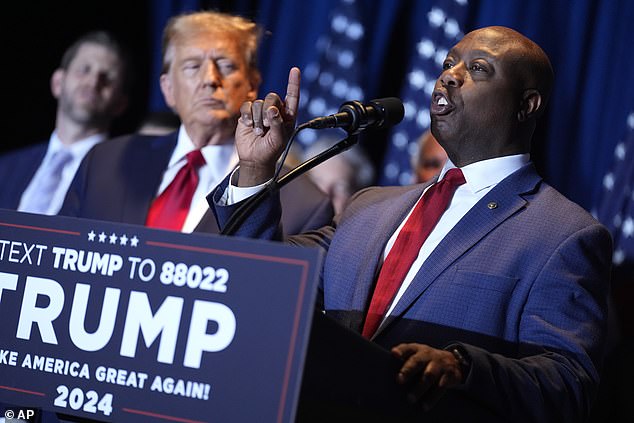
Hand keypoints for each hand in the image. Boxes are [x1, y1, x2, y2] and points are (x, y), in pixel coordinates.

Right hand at [235, 67, 300, 185]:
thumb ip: (278, 124)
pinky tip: (249, 125)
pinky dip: (248, 116)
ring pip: (258, 103)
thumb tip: (273, 109)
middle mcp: (275, 111)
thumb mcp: (279, 140)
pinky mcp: (248, 114)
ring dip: (258, 119)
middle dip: (268, 111)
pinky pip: (247, 106)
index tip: (295, 70)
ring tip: (259, 132)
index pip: (292, 96)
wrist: (254, 159)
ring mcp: (261, 112)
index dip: (293, 83)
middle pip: (272, 97)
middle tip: (267, 125)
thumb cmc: (270, 151)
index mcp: (288, 116)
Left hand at [392, 343, 463, 410]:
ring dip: (419, 388)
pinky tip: (425, 405)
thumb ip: (404, 359)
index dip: (401, 350)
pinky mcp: (449, 375)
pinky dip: (432, 398)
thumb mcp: (418, 354)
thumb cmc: (427, 360)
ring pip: (428, 376)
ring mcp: (439, 364)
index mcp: (418, 349)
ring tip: (410, 398)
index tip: (394, 354)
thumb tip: (386, 372)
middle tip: (399, 380)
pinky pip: (441, 387)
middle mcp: (428, 355)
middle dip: (408, 370)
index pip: (408, 348)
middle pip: (417, 361)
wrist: (453, 361)